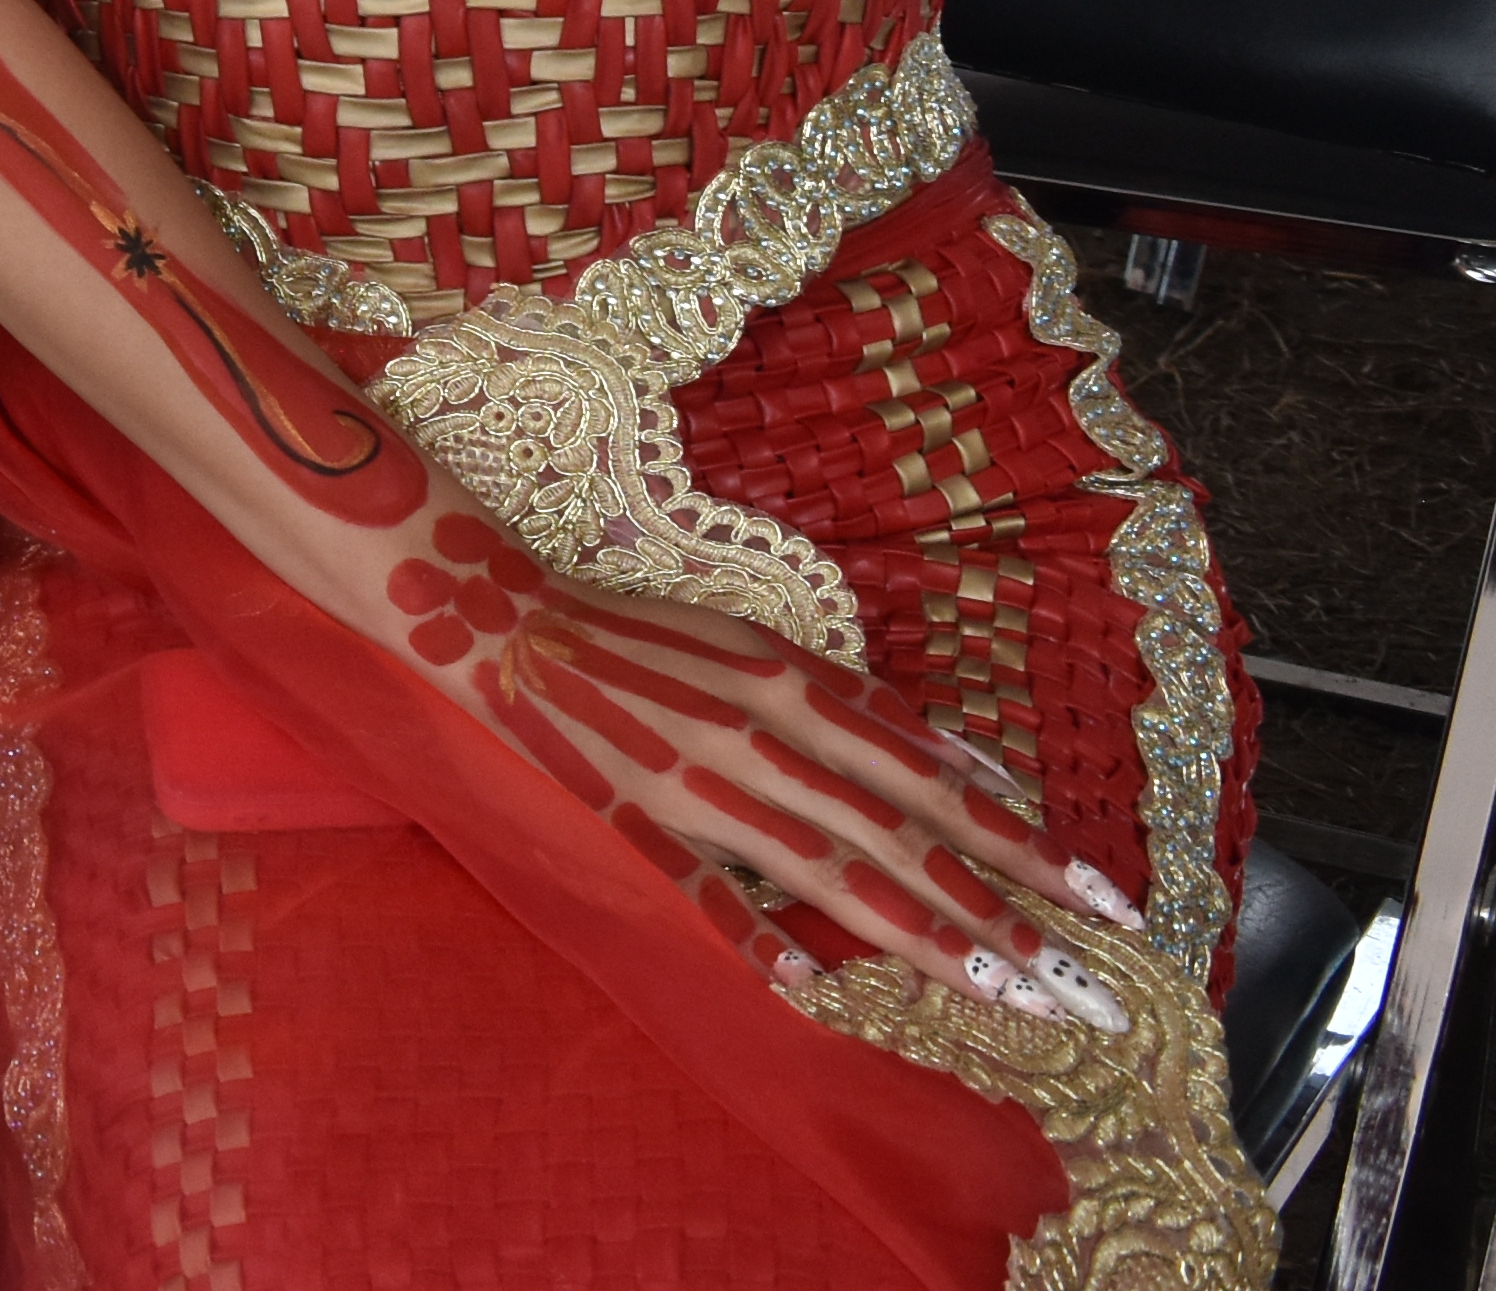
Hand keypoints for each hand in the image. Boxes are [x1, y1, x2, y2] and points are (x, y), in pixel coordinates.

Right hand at [374, 513, 1140, 1020]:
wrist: (509, 621)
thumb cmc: (648, 634)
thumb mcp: (766, 645)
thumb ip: (862, 707)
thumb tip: (968, 761)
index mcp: (801, 691)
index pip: (939, 783)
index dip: (1026, 844)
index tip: (1105, 905)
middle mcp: (769, 739)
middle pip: (910, 840)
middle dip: (1008, 916)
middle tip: (1088, 989)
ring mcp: (703, 783)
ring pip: (836, 872)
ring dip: (928, 937)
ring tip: (1008, 994)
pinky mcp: (636, 816)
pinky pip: (704, 885)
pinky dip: (754, 933)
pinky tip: (809, 987)